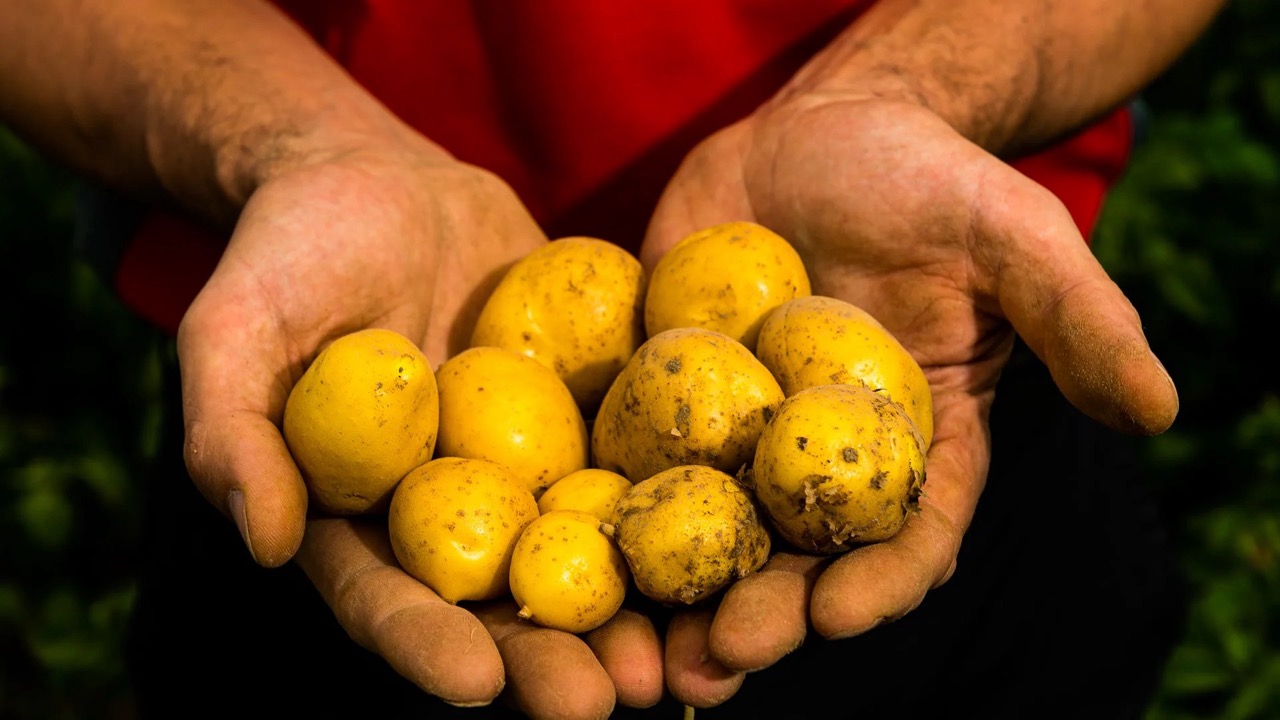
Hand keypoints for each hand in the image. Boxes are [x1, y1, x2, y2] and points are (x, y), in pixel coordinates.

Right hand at [175, 140, 663, 714]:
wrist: (382, 180)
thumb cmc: (290, 251)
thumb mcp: (234, 325)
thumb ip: (233, 430)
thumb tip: (263, 541)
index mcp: (357, 516)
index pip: (386, 598)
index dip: (427, 645)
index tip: (477, 686)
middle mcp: (447, 511)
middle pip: (496, 604)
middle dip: (548, 662)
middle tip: (606, 702)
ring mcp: (522, 468)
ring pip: (577, 556)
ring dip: (627, 615)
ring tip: (681, 659)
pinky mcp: (582, 419)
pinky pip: (627, 466)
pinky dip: (671, 510)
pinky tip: (729, 542)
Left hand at [641, 95, 1178, 705]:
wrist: (825, 131)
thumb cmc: (932, 183)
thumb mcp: (1015, 237)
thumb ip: (1077, 319)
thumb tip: (1160, 408)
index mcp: (914, 446)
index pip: (906, 534)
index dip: (879, 582)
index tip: (841, 616)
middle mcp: (821, 458)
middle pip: (792, 557)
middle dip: (759, 614)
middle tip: (715, 659)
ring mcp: (736, 430)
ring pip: (703, 528)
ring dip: (671, 596)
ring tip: (638, 652)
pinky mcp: (665, 389)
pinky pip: (632, 449)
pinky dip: (606, 500)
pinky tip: (573, 540)